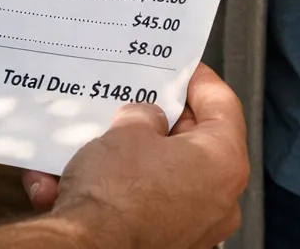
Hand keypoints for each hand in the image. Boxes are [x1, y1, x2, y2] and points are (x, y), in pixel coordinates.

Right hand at [33, 63, 246, 248]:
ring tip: (97, 143)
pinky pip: (144, 205)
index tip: (181, 68)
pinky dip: (115, 191)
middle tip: (139, 99)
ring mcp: (196, 226)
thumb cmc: (115, 194)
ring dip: (131, 158)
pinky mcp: (168, 243)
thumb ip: (146, 115)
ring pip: (163, 176)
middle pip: (195, 143)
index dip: (197, 79)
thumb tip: (147, 119)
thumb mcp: (128, 129)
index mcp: (224, 162)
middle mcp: (220, 198)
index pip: (222, 104)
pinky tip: (75, 180)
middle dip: (161, 121)